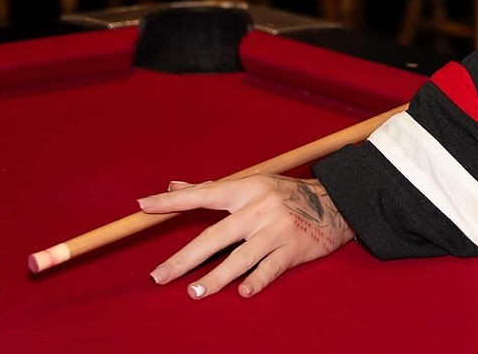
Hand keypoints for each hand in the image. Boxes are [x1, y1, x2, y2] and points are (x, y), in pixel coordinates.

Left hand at [137, 175, 353, 299]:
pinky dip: (257, 280)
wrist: (333, 203)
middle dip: (185, 258)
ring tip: (193, 293)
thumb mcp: (252, 183)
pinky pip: (271, 268)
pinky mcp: (293, 249)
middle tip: (158, 276)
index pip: (203, 194)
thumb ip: (212, 188)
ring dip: (215, 277)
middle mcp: (259, 208)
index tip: (143, 207)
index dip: (172, 201)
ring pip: (240, 257)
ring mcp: (277, 230)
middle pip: (215, 235)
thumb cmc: (284, 194)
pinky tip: (242, 292)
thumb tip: (174, 184)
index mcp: (246, 188)